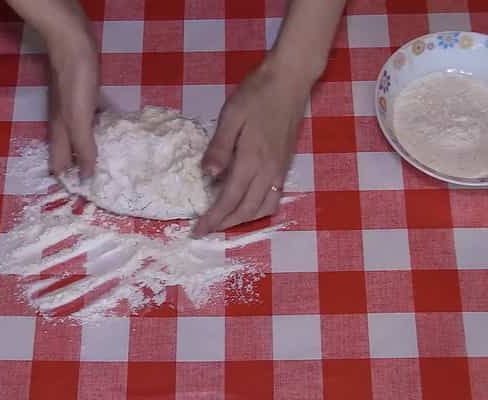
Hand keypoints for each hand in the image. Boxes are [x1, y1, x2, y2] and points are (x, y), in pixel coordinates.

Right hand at [45, 22, 98, 177]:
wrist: (73, 44)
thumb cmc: (75, 81)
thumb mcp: (79, 118)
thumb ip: (83, 146)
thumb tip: (87, 177)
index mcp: (60, 132)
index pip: (59, 165)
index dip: (69, 182)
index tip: (86, 198)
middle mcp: (64, 124)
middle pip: (69, 153)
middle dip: (81, 170)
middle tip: (103, 185)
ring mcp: (73, 109)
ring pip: (81, 137)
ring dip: (92, 151)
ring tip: (110, 164)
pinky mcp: (84, 96)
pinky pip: (93, 120)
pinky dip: (101, 130)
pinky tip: (113, 132)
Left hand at [192, 60, 311, 236]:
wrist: (290, 80)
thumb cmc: (257, 94)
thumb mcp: (231, 115)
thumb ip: (220, 147)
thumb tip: (207, 175)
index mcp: (252, 159)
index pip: (230, 199)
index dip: (213, 218)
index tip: (197, 230)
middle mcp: (269, 171)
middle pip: (247, 210)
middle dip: (225, 224)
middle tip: (206, 228)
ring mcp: (280, 169)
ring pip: (264, 208)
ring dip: (243, 219)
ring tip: (224, 219)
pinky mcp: (285, 165)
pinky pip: (274, 198)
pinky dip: (258, 209)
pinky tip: (246, 204)